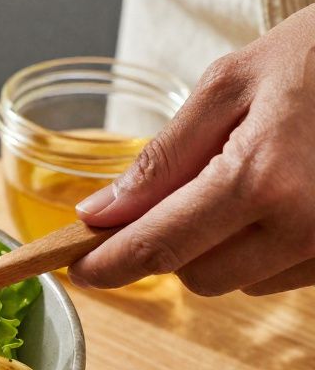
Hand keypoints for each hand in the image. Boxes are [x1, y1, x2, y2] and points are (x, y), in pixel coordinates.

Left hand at [70, 3, 314, 295]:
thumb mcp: (228, 86)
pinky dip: (267, 246)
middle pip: (197, 278)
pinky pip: (285, 274)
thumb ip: (160, 159)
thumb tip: (99, 214)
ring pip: (241, 283)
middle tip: (177, 194)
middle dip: (173, 245)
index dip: (108, 265)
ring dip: (223, 247)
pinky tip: (283, 194)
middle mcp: (303, 227)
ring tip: (250, 178)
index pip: (159, 247)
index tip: (76, 268)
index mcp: (261, 180)